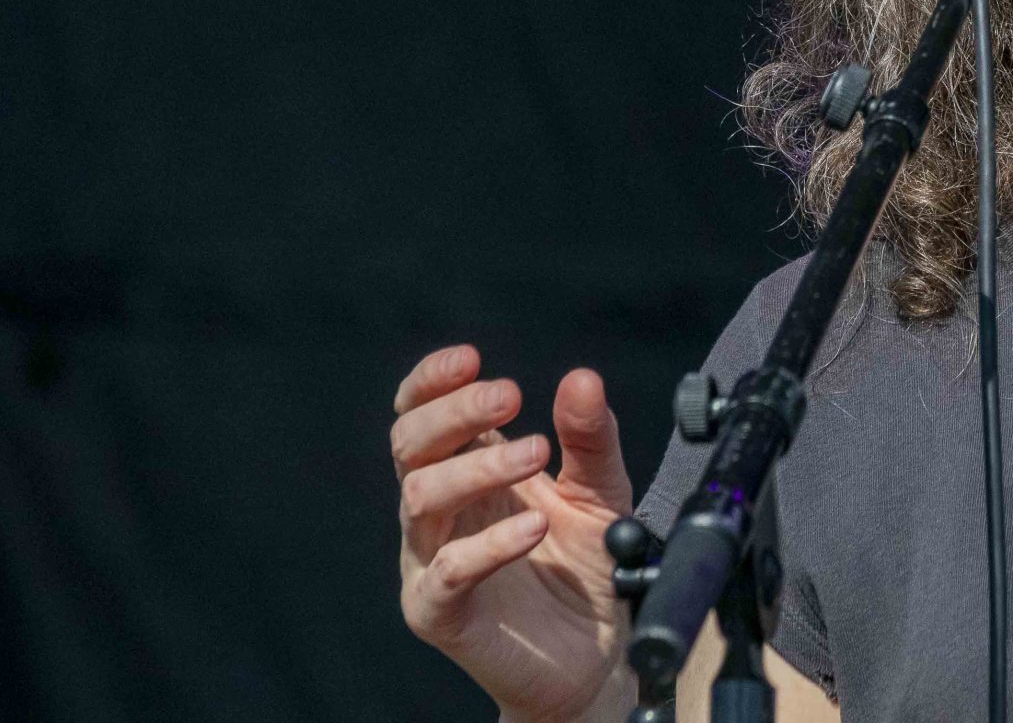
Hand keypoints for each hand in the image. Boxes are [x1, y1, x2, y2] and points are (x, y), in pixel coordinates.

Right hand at [393, 346, 636, 722]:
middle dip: (455, 413)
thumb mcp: (601, 490)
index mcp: (467, 470)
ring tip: (535, 453)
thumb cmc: (585, 566)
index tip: (471, 359)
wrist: (595, 653)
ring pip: (419, 500)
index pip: (421, 414)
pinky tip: (535, 527)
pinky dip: (488, 545)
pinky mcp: (439, 613)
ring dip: (477, 468)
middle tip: (510, 396)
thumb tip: (581, 378)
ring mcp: (431, 561)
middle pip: (411, 446)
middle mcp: (441, 511)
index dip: (431, 383)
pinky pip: (446, 573)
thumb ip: (590, 439)